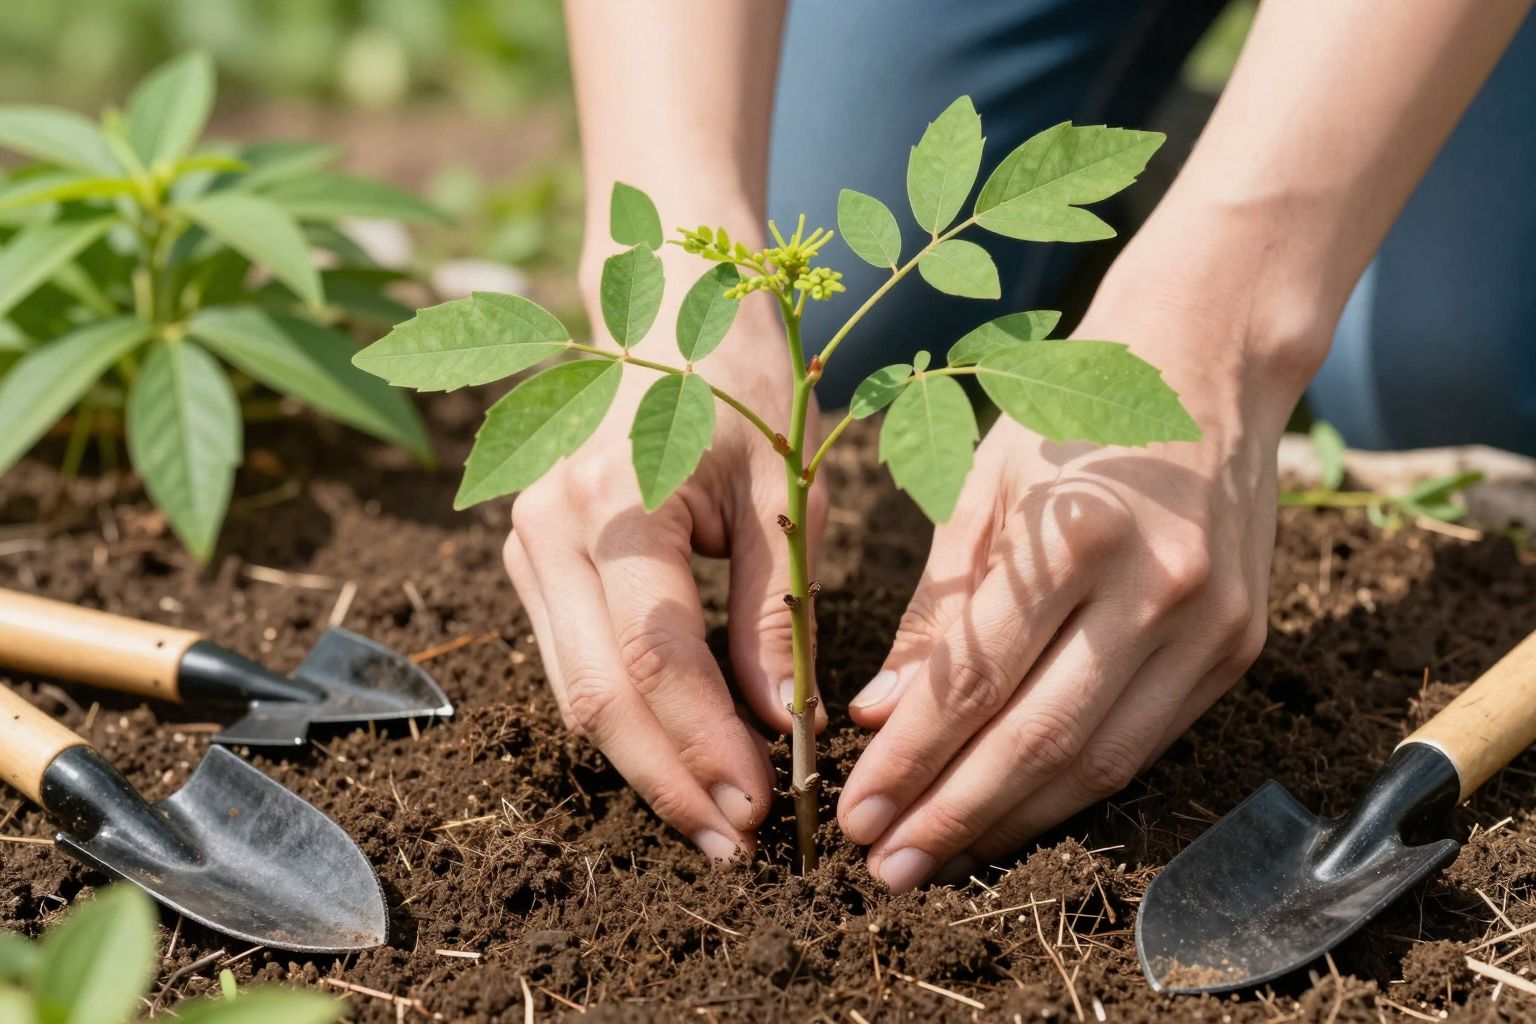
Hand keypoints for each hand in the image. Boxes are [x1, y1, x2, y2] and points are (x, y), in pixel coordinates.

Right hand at [503, 269, 825, 861]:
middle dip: (669, 783)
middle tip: (736, 847)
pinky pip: (569, 664)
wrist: (663, 311)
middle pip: (598, 695)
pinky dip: (623, 721)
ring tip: (713, 821)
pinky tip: (677, 758)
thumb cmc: (739, 387)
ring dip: (643, 766)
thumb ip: (776, 613)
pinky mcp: (530, 562)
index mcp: (615, 501)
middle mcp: (548, 529)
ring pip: (573, 693)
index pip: (657, 658)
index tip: (763, 810)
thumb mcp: (779, 494)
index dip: (707, 746)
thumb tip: (788, 729)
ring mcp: (526, 547)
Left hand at [835, 290, 1313, 891]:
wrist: (1205, 361)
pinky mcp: (1239, 648)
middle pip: (1040, 739)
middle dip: (953, 815)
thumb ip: (935, 614)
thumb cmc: (1070, 415)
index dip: (910, 759)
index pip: (975, 680)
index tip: (854, 812)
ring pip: (1101, 763)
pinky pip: (1148, 743)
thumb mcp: (981, 490)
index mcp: (1077, 533)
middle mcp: (1157, 586)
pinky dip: (1077, 789)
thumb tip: (877, 715)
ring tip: (940, 858)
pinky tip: (1017, 814)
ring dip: (1014, 822)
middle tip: (884, 868)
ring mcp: (1211, 625)